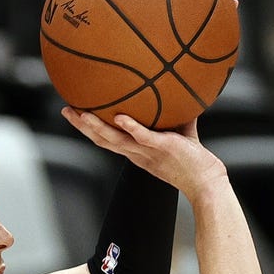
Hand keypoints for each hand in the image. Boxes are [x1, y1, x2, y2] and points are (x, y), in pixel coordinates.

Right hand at [61, 107, 225, 199]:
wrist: (206, 182)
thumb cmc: (195, 161)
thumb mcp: (181, 135)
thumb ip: (176, 115)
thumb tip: (181, 91)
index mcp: (137, 153)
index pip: (107, 140)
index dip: (89, 129)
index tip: (77, 115)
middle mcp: (137, 154)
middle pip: (102, 140)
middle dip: (82, 126)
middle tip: (66, 110)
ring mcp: (148, 152)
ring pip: (115, 140)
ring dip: (96, 127)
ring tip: (81, 113)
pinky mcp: (162, 148)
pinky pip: (143, 138)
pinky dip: (131, 128)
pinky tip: (120, 117)